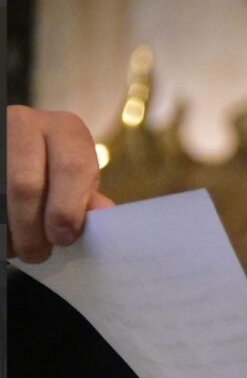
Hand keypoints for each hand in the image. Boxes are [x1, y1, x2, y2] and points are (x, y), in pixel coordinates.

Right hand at [7, 105, 115, 262]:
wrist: (13, 152)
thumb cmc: (51, 171)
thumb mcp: (73, 178)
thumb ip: (86, 197)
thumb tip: (104, 214)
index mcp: (66, 131)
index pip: (73, 168)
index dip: (68, 209)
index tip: (63, 238)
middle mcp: (26, 123)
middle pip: (26, 185)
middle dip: (31, 229)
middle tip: (37, 253)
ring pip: (1, 192)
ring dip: (9, 230)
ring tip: (15, 248)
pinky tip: (4, 236)